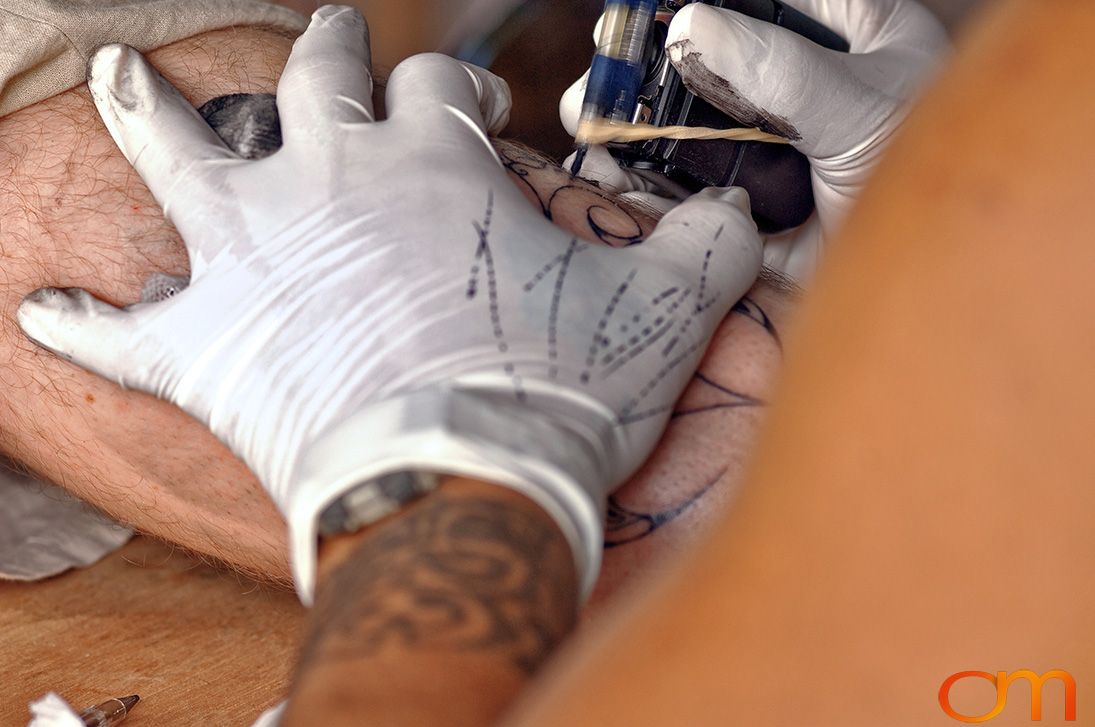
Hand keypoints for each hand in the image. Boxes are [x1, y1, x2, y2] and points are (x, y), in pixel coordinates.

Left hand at [17, 5, 761, 602]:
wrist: (463, 483)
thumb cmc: (552, 393)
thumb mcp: (660, 310)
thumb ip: (708, 245)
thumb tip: (746, 211)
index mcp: (431, 162)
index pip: (439, 86)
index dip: (457, 88)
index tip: (468, 108)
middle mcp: (329, 181)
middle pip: (311, 78)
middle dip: (322, 50)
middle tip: (324, 36)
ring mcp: (251, 256)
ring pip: (179, 151)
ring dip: (150, 111)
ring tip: (124, 75)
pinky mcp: (203, 349)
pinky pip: (120, 330)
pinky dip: (84, 322)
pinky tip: (46, 309)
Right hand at [561, 0, 948, 281]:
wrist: (933, 292)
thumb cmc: (936, 186)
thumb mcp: (864, 112)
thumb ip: (782, 72)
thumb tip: (691, 27)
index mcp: (843, 32)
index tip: (644, 6)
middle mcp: (794, 84)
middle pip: (702, 55)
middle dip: (643, 59)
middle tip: (603, 62)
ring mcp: (762, 147)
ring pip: (679, 121)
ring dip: (628, 120)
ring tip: (588, 118)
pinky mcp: (739, 204)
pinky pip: (677, 186)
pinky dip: (635, 182)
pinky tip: (606, 174)